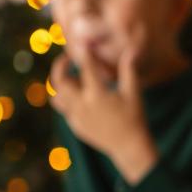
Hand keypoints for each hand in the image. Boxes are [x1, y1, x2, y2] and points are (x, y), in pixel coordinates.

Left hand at [50, 28, 157, 183]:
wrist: (129, 147)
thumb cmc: (134, 117)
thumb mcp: (133, 93)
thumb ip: (129, 70)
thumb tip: (131, 49)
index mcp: (98, 95)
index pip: (86, 67)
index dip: (85, 53)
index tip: (85, 44)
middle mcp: (83, 105)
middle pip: (59, 81)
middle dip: (60, 66)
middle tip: (68, 59)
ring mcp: (77, 117)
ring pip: (56, 96)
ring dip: (61, 85)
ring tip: (73, 79)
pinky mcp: (75, 126)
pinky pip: (65, 109)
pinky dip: (69, 100)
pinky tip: (82, 96)